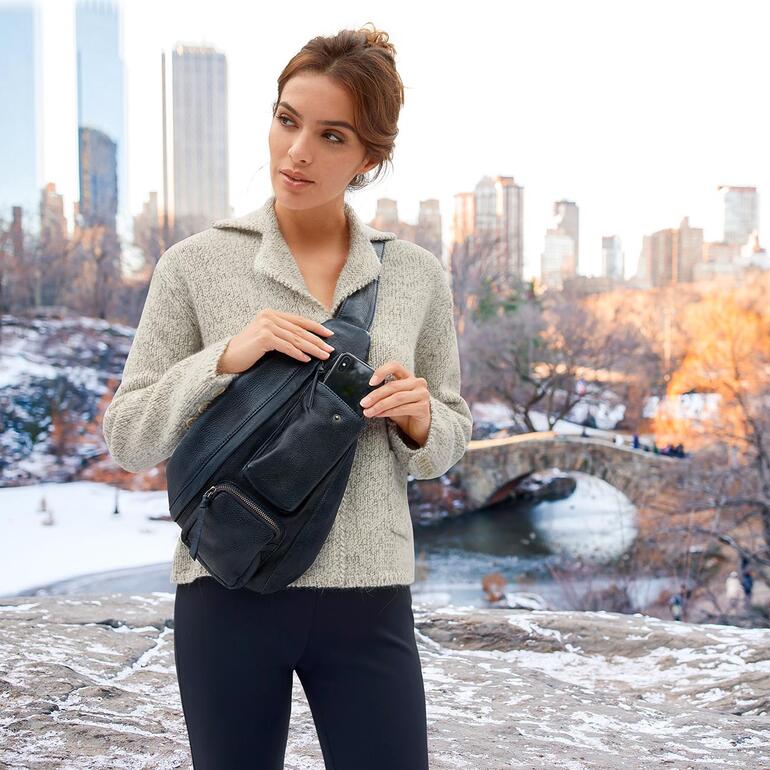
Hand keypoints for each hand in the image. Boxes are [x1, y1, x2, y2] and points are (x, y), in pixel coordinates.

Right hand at [217, 309, 335, 373]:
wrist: (227, 357)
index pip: (299, 320)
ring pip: (296, 339)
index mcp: (271, 313)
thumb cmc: (248, 350)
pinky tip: (306, 359)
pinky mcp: (264, 337)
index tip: (329, 335)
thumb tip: (307, 341)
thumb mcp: (267, 337)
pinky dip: (298, 354)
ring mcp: (266, 325)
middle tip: (330, 350)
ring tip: (323, 356)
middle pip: (300, 330)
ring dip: (312, 349)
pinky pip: (286, 347)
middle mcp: (269, 316)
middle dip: (317, 341)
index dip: (316, 327)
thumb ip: (283, 334)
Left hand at [359, 360, 430, 447]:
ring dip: (380, 405)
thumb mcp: (392, 399)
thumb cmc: (404, 410)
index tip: (370, 383)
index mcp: (408, 376)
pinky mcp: (424, 407)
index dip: (382, 372)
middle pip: (393, 386)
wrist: (418, 426)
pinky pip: (403, 408)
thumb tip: (365, 397)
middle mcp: (418, 382)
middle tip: (364, 403)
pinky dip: (388, 412)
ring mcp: (422, 394)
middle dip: (376, 395)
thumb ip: (383, 394)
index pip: (395, 366)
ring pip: (397, 398)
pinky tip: (379, 415)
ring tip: (368, 412)